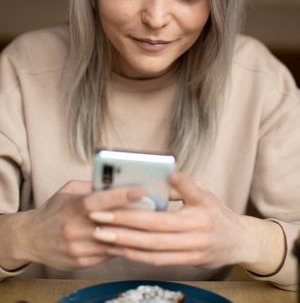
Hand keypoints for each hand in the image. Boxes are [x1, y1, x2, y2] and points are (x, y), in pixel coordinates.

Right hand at [1, 180, 144, 270]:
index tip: (140, 191)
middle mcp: (74, 229)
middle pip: (110, 223)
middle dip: (134, 215)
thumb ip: (91, 186)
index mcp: (71, 208)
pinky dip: (120, 244)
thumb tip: (116, 181)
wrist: (30, 238)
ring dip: (131, 232)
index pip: (98, 201)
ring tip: (147, 222)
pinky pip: (108, 253)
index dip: (121, 196)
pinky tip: (129, 236)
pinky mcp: (81, 262)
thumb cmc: (53, 210)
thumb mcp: (68, 191)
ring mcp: (78, 248)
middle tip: (154, 207)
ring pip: (113, 241)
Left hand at [89, 172, 285, 274]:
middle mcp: (196, 232)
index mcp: (200, 210)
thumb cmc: (217, 212)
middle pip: (154, 232)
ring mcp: (192, 250)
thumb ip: (181, 186)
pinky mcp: (188, 262)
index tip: (117, 201)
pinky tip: (120, 249)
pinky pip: (158, 261)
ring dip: (125, 244)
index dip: (142, 206)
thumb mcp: (204, 193)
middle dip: (123, 225)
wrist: (239, 241)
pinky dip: (137, 256)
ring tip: (102, 236)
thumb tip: (156, 177)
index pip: (169, 206)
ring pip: (153, 249)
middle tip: (98, 219)